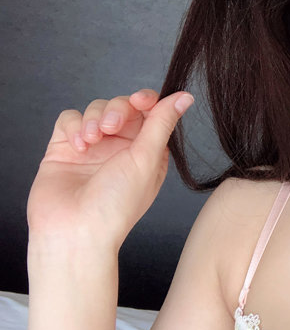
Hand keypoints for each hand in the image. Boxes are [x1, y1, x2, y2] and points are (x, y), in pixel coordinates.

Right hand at [27, 89, 194, 254]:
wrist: (74, 231)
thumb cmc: (115, 205)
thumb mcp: (146, 160)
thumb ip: (162, 124)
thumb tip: (185, 97)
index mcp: (147, 152)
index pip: (149, 112)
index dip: (145, 100)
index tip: (140, 101)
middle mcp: (121, 148)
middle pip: (121, 106)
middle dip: (117, 109)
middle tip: (110, 127)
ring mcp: (92, 148)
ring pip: (94, 109)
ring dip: (93, 119)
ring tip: (91, 141)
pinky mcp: (65, 149)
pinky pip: (69, 120)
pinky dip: (74, 126)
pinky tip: (78, 146)